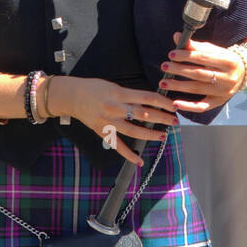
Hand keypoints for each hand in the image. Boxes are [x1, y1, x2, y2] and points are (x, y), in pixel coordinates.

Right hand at [46, 75, 193, 167]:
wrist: (72, 96)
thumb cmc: (93, 88)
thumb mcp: (114, 86)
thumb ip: (130, 95)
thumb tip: (149, 103)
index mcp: (120, 93)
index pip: (147, 98)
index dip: (162, 102)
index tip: (173, 106)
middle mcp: (115, 108)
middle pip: (144, 114)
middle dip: (161, 118)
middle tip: (174, 121)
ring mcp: (109, 122)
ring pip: (133, 131)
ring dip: (150, 135)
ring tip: (163, 136)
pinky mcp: (102, 132)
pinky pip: (117, 145)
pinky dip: (128, 154)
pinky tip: (139, 160)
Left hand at [158, 31, 245, 112]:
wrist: (243, 74)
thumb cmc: (223, 59)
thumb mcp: (213, 50)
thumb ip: (195, 45)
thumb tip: (176, 36)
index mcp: (228, 61)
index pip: (204, 58)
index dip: (186, 56)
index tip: (172, 54)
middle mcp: (228, 78)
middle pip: (199, 73)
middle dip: (179, 70)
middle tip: (164, 66)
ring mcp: (224, 92)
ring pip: (197, 89)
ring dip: (178, 86)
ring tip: (164, 82)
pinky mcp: (218, 102)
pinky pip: (202, 106)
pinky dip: (188, 106)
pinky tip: (175, 103)